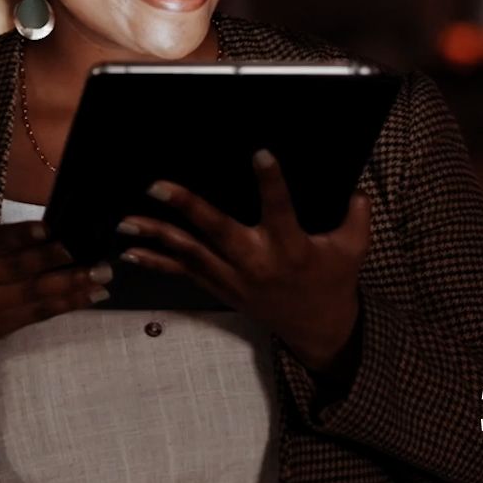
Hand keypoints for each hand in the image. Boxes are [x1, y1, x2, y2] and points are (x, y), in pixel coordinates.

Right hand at [0, 221, 112, 368]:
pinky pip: (37, 313)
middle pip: (15, 267)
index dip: (21, 236)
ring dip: (70, 283)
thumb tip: (41, 230)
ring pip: (32, 292)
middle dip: (53, 258)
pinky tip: (88, 296)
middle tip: (85, 250)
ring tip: (99, 274)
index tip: (49, 230)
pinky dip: (65, 303)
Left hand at [115, 149, 369, 374]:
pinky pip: (183, 274)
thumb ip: (356, 216)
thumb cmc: (335, 280)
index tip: (260, 153)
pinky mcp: (220, 288)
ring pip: (189, 254)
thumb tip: (357, 185)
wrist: (318, 328)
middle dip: (186, 207)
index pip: (280, 209)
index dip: (271, 182)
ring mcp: (234, 278)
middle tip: (157, 186)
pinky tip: (130, 252)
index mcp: (291, 248)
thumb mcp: (353, 249)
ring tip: (125, 221)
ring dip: (155, 236)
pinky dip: (156, 262)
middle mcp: (257, 262)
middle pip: (216, 231)